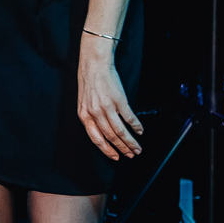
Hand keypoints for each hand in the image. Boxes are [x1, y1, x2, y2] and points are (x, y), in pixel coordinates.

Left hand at [77, 35, 142, 158]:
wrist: (94, 65)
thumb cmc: (89, 84)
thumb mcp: (84, 103)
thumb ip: (91, 117)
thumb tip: (102, 133)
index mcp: (84, 115)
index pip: (96, 138)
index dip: (107, 150)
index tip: (116, 157)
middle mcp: (95, 113)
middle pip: (110, 136)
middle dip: (122, 148)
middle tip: (131, 155)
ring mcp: (107, 107)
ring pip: (120, 130)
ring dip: (130, 141)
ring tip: (138, 148)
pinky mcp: (119, 100)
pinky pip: (129, 117)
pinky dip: (136, 126)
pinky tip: (140, 131)